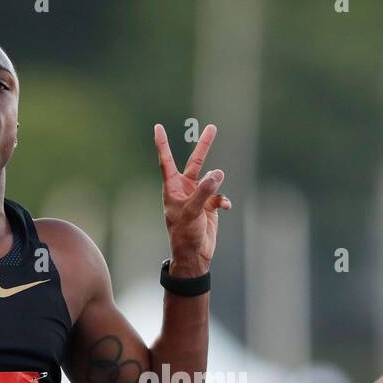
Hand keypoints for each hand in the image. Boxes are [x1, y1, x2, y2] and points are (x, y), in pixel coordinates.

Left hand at [154, 123, 230, 275]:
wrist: (194, 255)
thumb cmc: (184, 234)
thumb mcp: (192, 211)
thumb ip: (205, 191)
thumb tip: (218, 173)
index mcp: (173, 188)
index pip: (167, 161)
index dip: (162, 144)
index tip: (158, 127)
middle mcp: (185, 189)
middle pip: (195, 162)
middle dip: (204, 146)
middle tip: (211, 127)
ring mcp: (198, 197)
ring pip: (212, 180)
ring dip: (216, 184)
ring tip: (216, 195)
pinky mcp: (210, 206)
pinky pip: (220, 197)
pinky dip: (224, 200)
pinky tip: (225, 207)